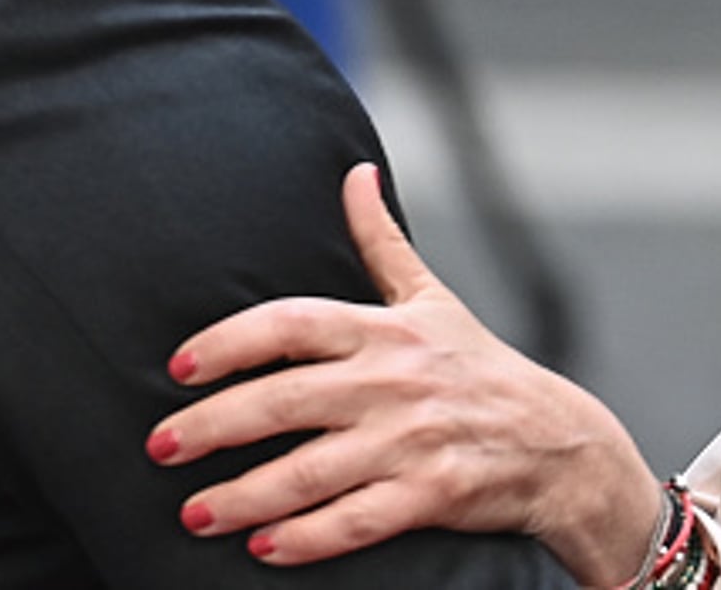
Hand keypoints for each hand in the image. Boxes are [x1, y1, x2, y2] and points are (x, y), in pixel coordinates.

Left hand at [146, 163, 661, 585]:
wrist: (560, 443)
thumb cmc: (481, 368)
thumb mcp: (434, 298)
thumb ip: (381, 240)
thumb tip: (354, 173)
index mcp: (386, 329)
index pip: (293, 323)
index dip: (231, 341)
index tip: (180, 366)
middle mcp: (394, 380)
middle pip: (285, 400)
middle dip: (213, 427)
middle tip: (160, 448)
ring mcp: (413, 440)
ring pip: (311, 470)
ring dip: (244, 496)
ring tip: (195, 515)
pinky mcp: (433, 493)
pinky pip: (356, 519)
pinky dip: (307, 538)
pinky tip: (263, 548)